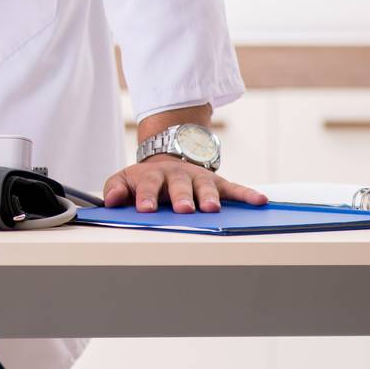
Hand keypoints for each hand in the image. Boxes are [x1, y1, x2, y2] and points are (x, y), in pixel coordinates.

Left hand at [102, 155, 268, 212]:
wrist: (168, 159)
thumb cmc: (146, 179)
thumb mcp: (125, 179)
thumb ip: (116, 189)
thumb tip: (109, 201)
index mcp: (152, 176)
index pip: (148, 185)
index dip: (146, 196)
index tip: (146, 208)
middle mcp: (177, 175)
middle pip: (179, 186)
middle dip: (181, 197)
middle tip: (183, 209)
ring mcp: (198, 178)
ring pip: (205, 186)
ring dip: (209, 196)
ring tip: (212, 208)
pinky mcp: (217, 183)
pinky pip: (234, 188)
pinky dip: (247, 194)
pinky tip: (260, 201)